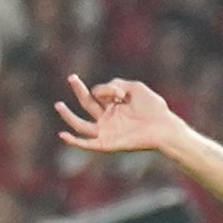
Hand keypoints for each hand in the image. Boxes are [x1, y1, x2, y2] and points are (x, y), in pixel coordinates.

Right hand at [55, 74, 181, 155]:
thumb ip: (116, 84)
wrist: (164, 127)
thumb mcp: (135, 88)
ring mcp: (107, 131)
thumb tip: (103, 91)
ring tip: (58, 104)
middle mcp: (109, 118)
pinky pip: (88, 144)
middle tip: (72, 78)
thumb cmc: (154, 108)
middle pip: (87, 104)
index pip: (99, 93)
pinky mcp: (108, 143)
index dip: (106, 90)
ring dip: (68, 116)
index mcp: (115, 105)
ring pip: (81, 125)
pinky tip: (63, 135)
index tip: (121, 93)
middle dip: (79, 90)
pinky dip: (75, 141)